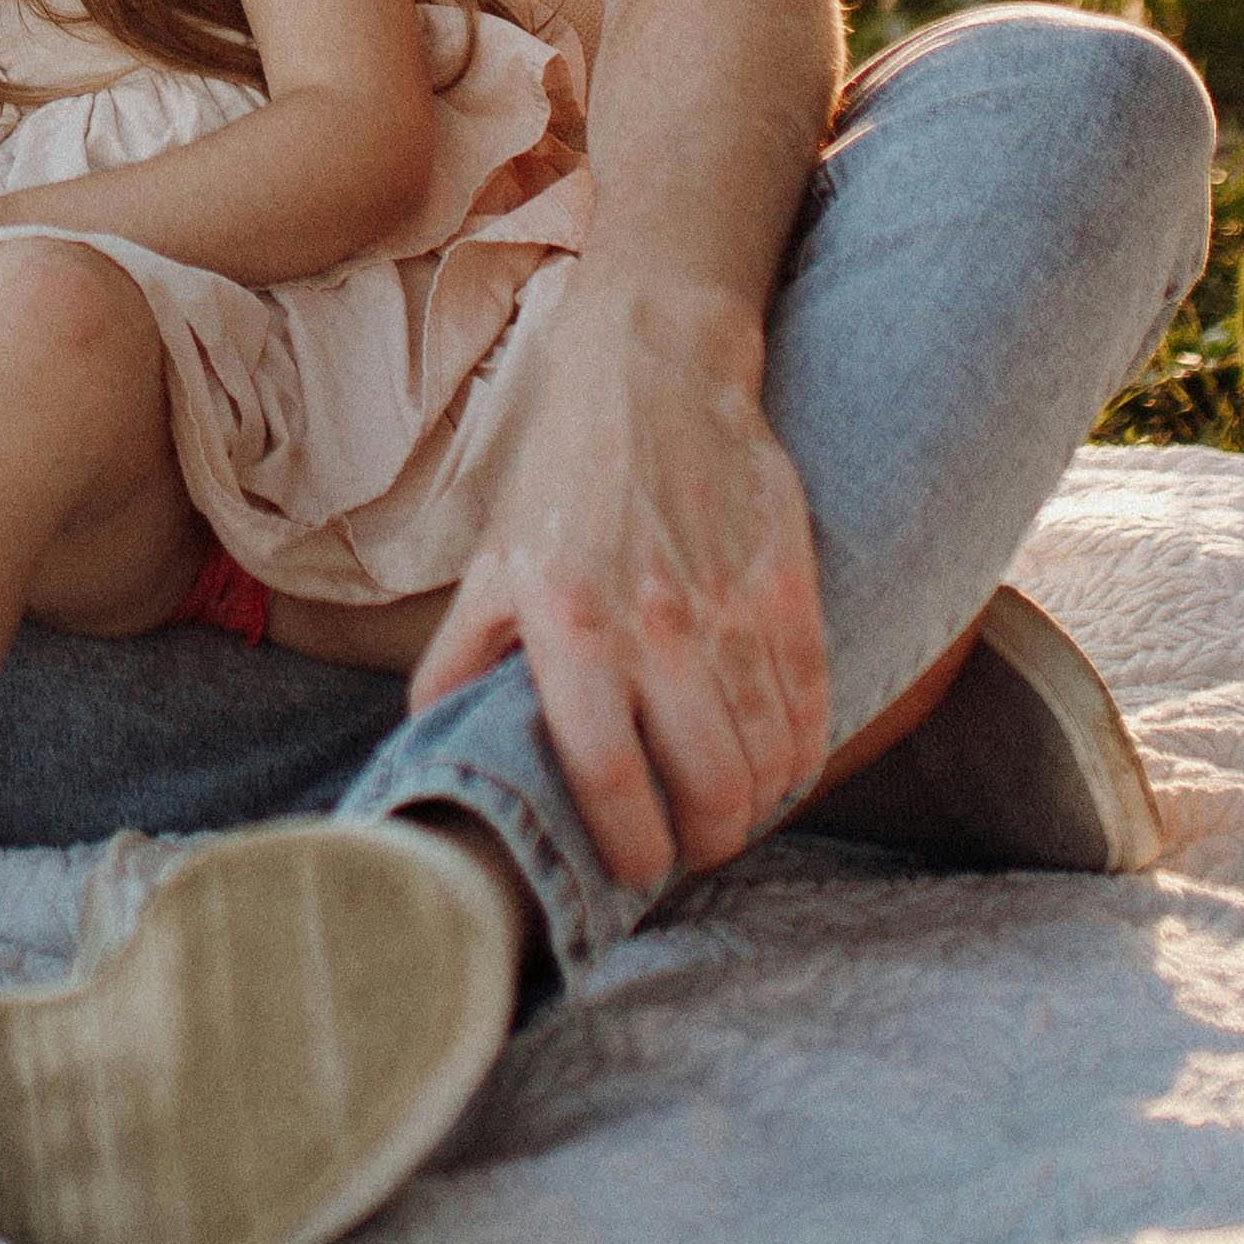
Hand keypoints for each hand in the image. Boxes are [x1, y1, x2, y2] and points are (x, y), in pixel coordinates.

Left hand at [405, 270, 826, 895]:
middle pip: (709, 789)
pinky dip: (801, 758)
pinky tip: (774, 765)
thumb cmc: (564, 479)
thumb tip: (430, 743)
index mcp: (568, 624)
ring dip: (754, 808)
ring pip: (770, 761)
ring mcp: (733, 610)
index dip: (625, 847)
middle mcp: (656, 625)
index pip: (606, 775)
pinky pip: (814, 710)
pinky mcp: (792, 590)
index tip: (631, 871)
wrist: (655, 372)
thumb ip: (462, 662)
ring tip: (726, 812)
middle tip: (686, 847)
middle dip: (702, 843)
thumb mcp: (491, 564)